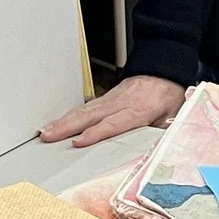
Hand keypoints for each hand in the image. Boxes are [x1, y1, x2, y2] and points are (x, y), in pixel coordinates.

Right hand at [38, 74, 184, 147]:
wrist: (165, 70)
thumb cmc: (168, 95)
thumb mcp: (173, 115)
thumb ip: (162, 132)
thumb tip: (157, 149)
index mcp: (140, 109)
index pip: (115, 123)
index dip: (96, 133)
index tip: (79, 141)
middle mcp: (121, 102)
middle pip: (91, 115)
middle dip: (68, 127)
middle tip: (49, 136)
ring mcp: (111, 99)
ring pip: (84, 110)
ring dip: (63, 122)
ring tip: (45, 132)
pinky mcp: (106, 98)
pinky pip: (86, 107)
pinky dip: (70, 116)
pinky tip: (57, 124)